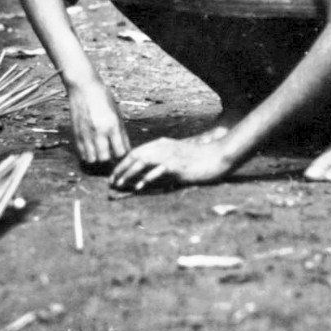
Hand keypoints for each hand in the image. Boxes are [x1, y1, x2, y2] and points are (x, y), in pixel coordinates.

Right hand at [68, 78, 128, 167]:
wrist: (83, 86)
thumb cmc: (103, 97)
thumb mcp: (117, 113)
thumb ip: (122, 133)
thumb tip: (126, 149)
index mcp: (111, 125)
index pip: (120, 152)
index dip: (122, 155)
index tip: (122, 152)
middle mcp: (98, 131)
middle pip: (104, 159)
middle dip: (110, 159)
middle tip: (111, 154)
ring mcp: (85, 133)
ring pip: (92, 159)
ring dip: (97, 158)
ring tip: (100, 152)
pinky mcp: (76, 133)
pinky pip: (81, 152)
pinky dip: (87, 154)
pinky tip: (92, 148)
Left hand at [110, 136, 232, 189]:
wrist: (219, 156)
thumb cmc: (200, 160)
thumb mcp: (178, 158)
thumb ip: (163, 165)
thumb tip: (146, 178)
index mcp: (162, 144)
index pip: (137, 151)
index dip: (123, 163)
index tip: (115, 174)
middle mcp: (163, 147)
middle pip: (135, 155)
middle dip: (121, 169)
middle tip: (112, 182)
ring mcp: (170, 155)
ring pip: (143, 161)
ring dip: (129, 173)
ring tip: (120, 184)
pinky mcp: (178, 165)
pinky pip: (158, 171)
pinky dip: (147, 178)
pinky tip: (139, 186)